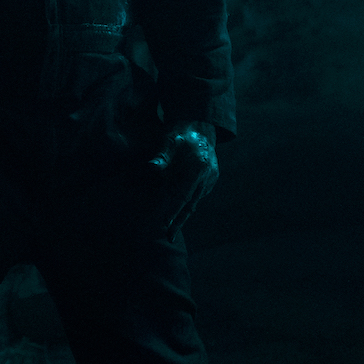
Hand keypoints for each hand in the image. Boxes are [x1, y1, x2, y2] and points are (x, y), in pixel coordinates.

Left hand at [145, 121, 218, 238]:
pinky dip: (187, 203)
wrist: (201, 125)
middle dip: (179, 220)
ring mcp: (211, 179)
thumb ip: (161, 156)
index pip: (183, 195)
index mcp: (199, 167)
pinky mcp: (211, 179)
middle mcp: (208, 176)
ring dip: (182, 212)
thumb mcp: (169, 140)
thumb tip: (151, 167)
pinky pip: (196, 195)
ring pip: (194, 200)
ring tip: (170, 228)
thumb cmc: (181, 132)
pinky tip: (177, 211)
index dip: (173, 211)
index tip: (165, 224)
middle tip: (169, 237)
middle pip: (191, 204)